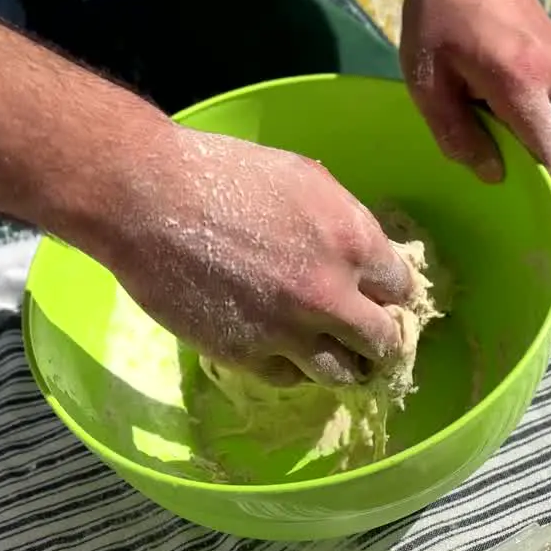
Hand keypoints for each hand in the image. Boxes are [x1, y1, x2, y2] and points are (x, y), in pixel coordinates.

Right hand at [105, 126, 413, 385]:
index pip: (403, 289)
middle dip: (381, 340)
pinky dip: (293, 367)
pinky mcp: (248, 355)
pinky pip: (290, 378)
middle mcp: (331, 294)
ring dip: (344, 366)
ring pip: (343, 374)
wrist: (148, 198)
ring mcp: (289, 331)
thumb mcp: (305, 179)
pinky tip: (284, 350)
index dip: (394, 295)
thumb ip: (344, 221)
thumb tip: (364, 253)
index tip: (384, 300)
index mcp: (353, 241)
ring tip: (336, 357)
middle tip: (368, 338)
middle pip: (384, 342)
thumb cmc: (224, 172)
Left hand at [401, 0, 550, 250]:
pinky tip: (483, 69)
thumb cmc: (437, 16)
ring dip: (502, 112)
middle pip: (532, 136)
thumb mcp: (427, 81)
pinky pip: (535, 99)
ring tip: (468, 75)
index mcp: (520, 85)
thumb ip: (457, 134)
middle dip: (500, 135)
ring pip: (532, 117)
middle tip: (462, 100)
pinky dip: (510, 97)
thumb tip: (494, 175)